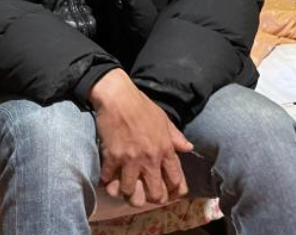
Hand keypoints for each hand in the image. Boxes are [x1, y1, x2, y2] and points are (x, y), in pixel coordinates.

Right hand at [89, 69, 191, 207]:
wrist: (117, 96)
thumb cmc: (141, 105)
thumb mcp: (163, 119)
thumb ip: (176, 136)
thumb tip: (188, 147)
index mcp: (165, 149)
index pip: (176, 181)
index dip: (174, 192)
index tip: (168, 193)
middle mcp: (150, 158)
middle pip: (155, 194)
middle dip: (151, 198)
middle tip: (145, 194)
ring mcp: (130, 160)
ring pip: (131, 193)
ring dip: (127, 193)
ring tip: (124, 188)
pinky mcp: (112, 157)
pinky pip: (110, 180)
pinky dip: (108, 182)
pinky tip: (107, 179)